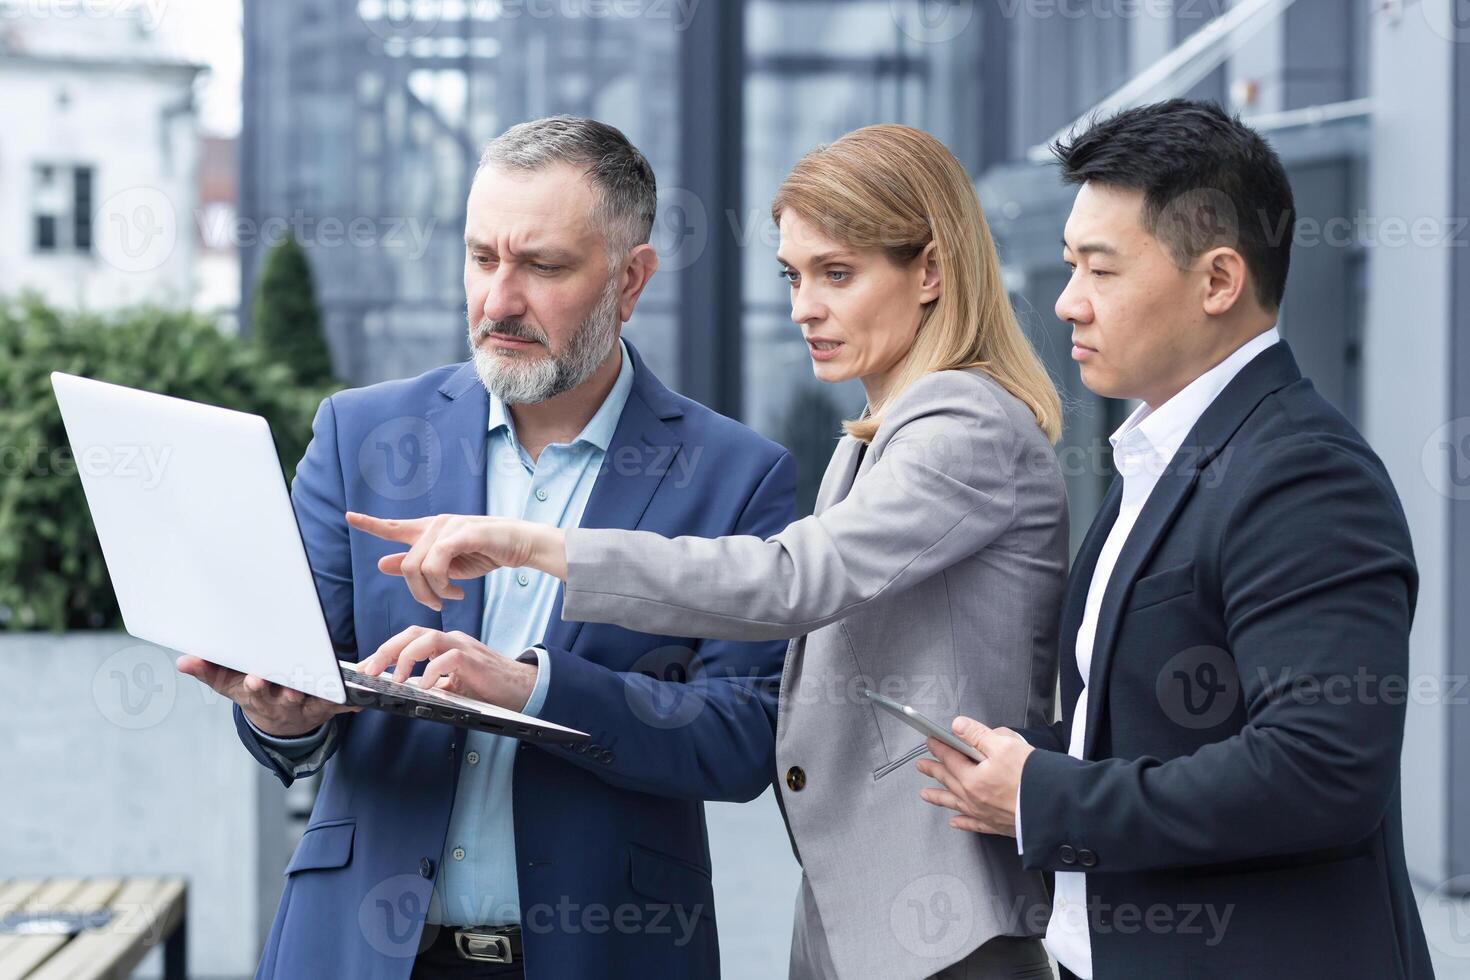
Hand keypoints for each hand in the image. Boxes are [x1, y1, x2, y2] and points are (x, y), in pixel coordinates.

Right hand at [176, 655, 359, 737]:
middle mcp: (283, 703)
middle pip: (287, 696)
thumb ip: (208, 671)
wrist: (278, 720)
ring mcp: (305, 706)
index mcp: (259, 696)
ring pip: (314, 700)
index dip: (256, 685)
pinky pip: (339, 706)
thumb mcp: (228, 684)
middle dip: (290, 690)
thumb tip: (183, 661)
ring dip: (322, 692)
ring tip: (330, 682)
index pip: (256, 691)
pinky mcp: (326, 707)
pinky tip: (359, 701)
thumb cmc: (253, 693)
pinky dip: (349, 704)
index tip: (255, 679)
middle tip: (295, 684)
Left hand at [345, 512, 565, 610]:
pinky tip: (457, 592)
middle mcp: (435, 524)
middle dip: (418, 592)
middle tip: (437, 604)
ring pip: (419, 567)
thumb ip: (416, 565)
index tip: (349, 517)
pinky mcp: (461, 533)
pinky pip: (437, 563)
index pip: (394, 526)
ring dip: (433, 592)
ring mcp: (448, 526)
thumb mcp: (448, 565)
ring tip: (451, 597)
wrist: (520, 544)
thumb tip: (382, 562)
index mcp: (429, 530)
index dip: (371, 524)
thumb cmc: (485, 553)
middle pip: (406, 565)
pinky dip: (443, 584)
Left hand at [355, 625, 537, 709]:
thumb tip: (407, 690)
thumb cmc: (488, 686)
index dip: (383, 651)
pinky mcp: (474, 660)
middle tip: (369, 671)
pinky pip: (448, 658)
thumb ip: (433, 681)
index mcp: (443, 644)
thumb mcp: (452, 684)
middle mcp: (451, 640)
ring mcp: (463, 647)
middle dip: (385, 651)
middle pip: (412, 633)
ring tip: (396, 679)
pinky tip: (425, 687)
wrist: (522, 688)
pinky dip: (432, 671)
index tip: (364, 667)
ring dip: (405, 658)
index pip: (407, 639)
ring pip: (427, 639)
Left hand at [915, 716, 1033, 836]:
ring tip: (925, 794)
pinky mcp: (997, 825)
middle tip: (921, 766)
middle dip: (934, 770)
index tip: (931, 741)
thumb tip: (958, 726)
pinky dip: (962, 822)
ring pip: (955, 803)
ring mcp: (984, 814)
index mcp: (972, 778)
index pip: (950, 758)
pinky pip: (973, 824)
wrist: (1056, 808)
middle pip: (949, 780)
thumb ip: (978, 735)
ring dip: (939, 796)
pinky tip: (955, 822)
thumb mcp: (1005, 745)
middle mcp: (974, 799)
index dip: (939, 747)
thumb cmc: (1033, 778)